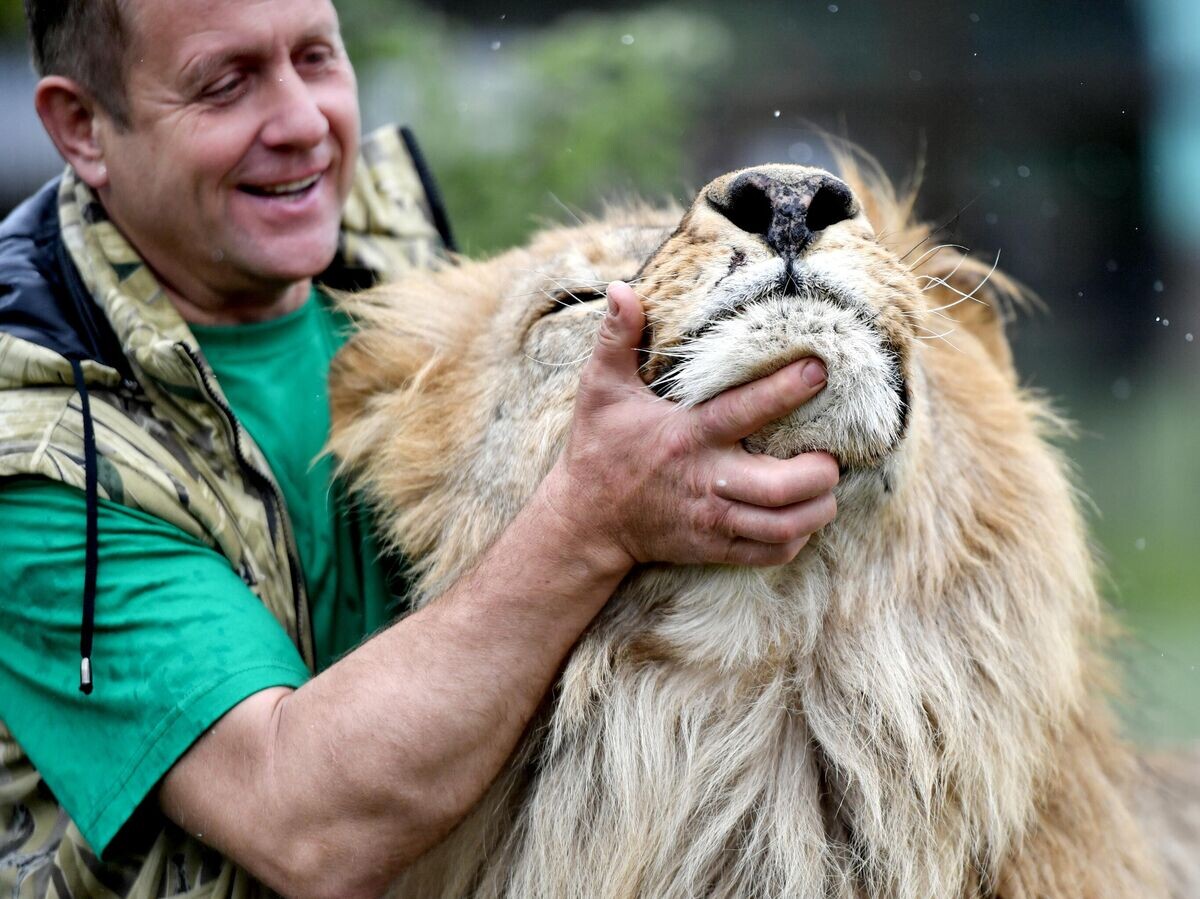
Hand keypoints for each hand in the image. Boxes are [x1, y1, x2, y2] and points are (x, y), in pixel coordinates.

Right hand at [540, 281, 838, 571]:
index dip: (785, 391)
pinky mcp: (715, 548)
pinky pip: (771, 552)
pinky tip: (802, 516)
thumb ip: (616, 339)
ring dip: (817, 508)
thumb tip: (622, 288)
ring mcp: (713, 520)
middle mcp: (706, 481)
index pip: (744, 412)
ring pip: (784, 526)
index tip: (819, 371)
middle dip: (819, 473)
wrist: (586, 522)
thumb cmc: (599, 449)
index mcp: (686, 436)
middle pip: (781, 488)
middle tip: (832, 454)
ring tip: (827, 485)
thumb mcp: (600, 390)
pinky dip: (797, 537)